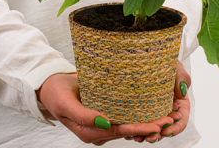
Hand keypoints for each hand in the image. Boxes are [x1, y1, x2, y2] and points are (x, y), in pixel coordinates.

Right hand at [36, 73, 174, 145]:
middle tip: (170, 119)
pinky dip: (136, 114)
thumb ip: (84, 115)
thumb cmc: (55, 93)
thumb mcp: (66, 103)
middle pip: (128, 130)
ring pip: (127, 125)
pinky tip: (149, 108)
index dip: (140, 128)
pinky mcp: (102, 113)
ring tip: (166, 115)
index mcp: (89, 132)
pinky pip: (122, 116)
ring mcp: (101, 123)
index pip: (120, 131)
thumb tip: (106, 123)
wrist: (49, 86)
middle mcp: (97, 131)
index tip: (158, 125)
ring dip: (145, 121)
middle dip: (149, 127)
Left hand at [127, 60, 190, 142]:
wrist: (150, 57)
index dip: (175, 128)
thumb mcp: (177, 68)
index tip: (166, 132)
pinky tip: (130, 131)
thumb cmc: (168, 61)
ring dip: (146, 134)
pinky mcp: (143, 107)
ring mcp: (156, 109)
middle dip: (158, 134)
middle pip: (165, 126)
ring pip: (153, 125)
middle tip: (149, 138)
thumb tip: (182, 93)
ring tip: (138, 137)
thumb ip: (182, 79)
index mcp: (180, 103)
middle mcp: (169, 108)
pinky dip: (137, 126)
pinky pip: (141, 119)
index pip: (181, 120)